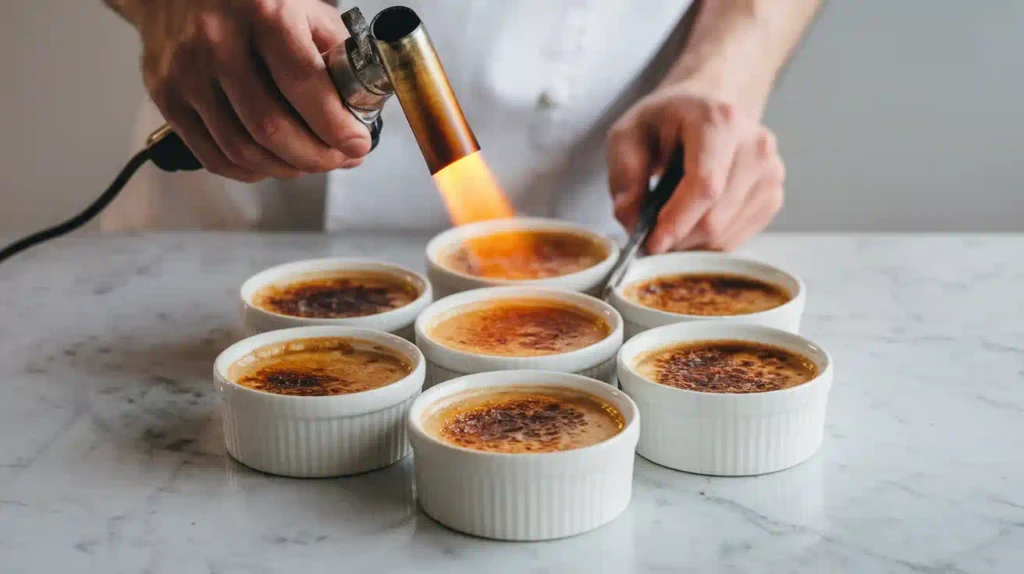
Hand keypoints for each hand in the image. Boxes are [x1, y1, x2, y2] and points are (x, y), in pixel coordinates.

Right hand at [133, 0, 369, 180]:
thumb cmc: (250, 0)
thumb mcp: (304, 7)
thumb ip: (336, 54)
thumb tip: (360, 111)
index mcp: (263, 12)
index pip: (305, 84)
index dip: (336, 126)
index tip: (358, 144)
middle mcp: (218, 41)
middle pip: (271, 127)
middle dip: (316, 157)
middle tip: (339, 158)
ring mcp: (187, 72)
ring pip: (243, 150)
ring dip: (287, 168)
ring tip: (311, 162)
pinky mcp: (166, 96)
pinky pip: (213, 156)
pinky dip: (251, 171)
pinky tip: (273, 163)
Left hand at [607, 87, 785, 251]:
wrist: (708, 106)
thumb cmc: (667, 119)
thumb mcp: (628, 133)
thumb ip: (624, 174)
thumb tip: (631, 219)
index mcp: (719, 120)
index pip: (705, 185)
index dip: (677, 222)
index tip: (651, 244)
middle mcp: (755, 145)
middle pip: (715, 218)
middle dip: (676, 239)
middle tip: (648, 239)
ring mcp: (770, 172)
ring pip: (725, 235)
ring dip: (689, 243)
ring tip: (667, 224)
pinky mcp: (773, 195)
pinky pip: (736, 238)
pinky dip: (706, 242)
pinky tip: (691, 221)